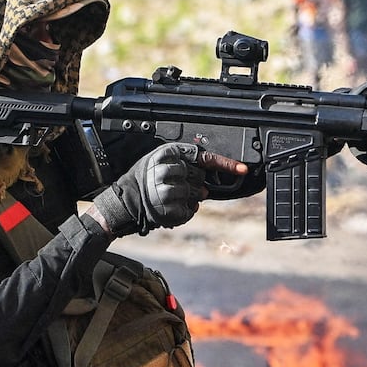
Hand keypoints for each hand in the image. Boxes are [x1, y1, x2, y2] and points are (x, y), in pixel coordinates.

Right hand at [88, 143, 247, 235]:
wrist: (124, 202)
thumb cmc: (142, 181)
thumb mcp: (159, 162)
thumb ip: (182, 164)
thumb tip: (207, 181)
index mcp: (166, 154)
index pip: (203, 157)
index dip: (226, 164)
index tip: (243, 169)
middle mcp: (167, 171)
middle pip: (200, 178)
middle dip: (194, 184)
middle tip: (176, 187)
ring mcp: (168, 191)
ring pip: (197, 195)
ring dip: (189, 199)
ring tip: (170, 198)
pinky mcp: (169, 209)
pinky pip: (190, 211)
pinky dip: (185, 212)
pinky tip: (171, 208)